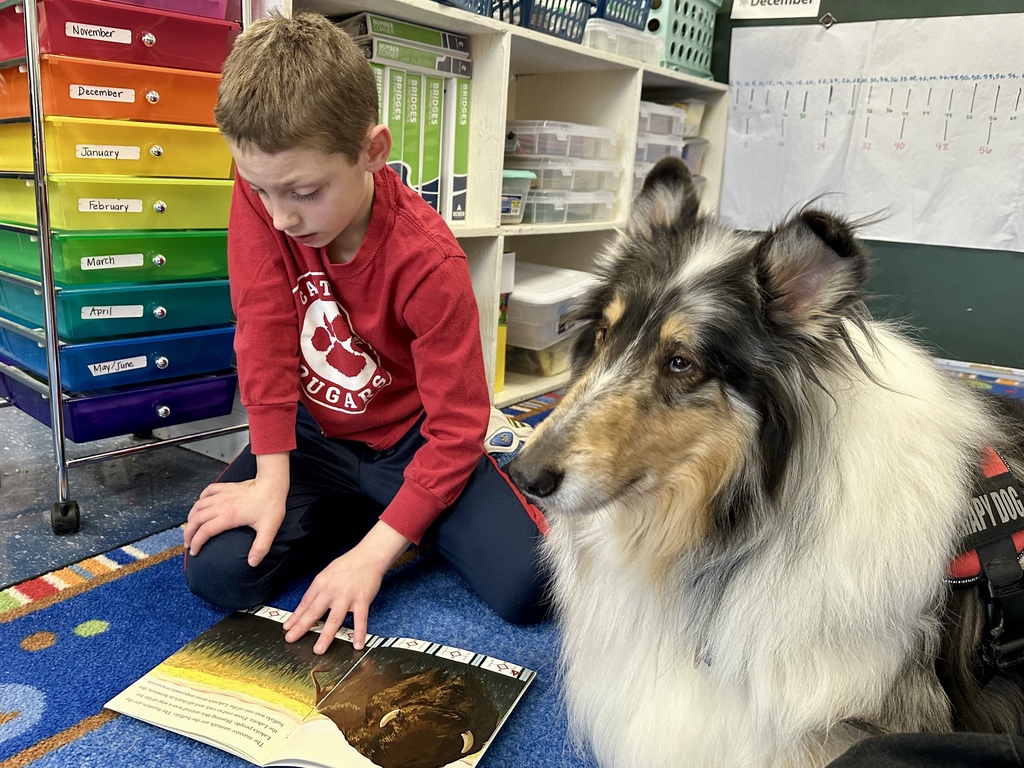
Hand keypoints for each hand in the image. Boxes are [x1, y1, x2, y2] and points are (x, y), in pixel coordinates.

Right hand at [184, 453, 289, 566]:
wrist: (273, 483)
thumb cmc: (271, 504)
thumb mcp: (269, 529)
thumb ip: (260, 547)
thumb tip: (252, 563)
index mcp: (229, 516)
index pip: (205, 531)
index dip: (197, 543)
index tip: (194, 552)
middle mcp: (221, 505)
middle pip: (196, 519)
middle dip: (189, 533)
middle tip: (188, 544)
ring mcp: (223, 495)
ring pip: (199, 505)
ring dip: (191, 517)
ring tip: (190, 528)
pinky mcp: (227, 487)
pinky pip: (208, 491)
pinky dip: (201, 498)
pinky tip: (200, 504)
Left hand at [283, 521, 409, 652]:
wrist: (369, 555)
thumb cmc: (349, 563)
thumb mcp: (328, 572)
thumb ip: (319, 588)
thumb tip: (308, 604)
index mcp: (321, 582)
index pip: (305, 603)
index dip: (295, 617)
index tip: (288, 628)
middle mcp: (332, 590)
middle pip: (314, 612)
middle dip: (301, 627)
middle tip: (291, 639)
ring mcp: (347, 596)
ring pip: (334, 619)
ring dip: (325, 636)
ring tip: (319, 649)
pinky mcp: (362, 600)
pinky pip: (360, 620)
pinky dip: (359, 633)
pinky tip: (357, 644)